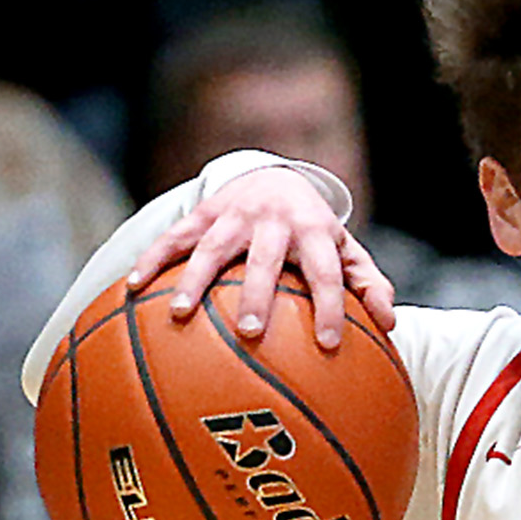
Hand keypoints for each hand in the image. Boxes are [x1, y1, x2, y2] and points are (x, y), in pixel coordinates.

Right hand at [136, 161, 398, 350]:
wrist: (274, 175)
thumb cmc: (313, 229)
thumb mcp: (345, 250)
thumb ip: (368, 283)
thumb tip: (389, 325)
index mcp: (314, 232)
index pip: (326, 273)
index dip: (331, 307)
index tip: (329, 344)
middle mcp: (274, 221)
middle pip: (265, 260)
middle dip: (258, 295)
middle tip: (251, 332)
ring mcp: (234, 215)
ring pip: (211, 248)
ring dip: (194, 280)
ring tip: (179, 314)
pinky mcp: (202, 213)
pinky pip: (174, 237)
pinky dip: (153, 259)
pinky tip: (131, 286)